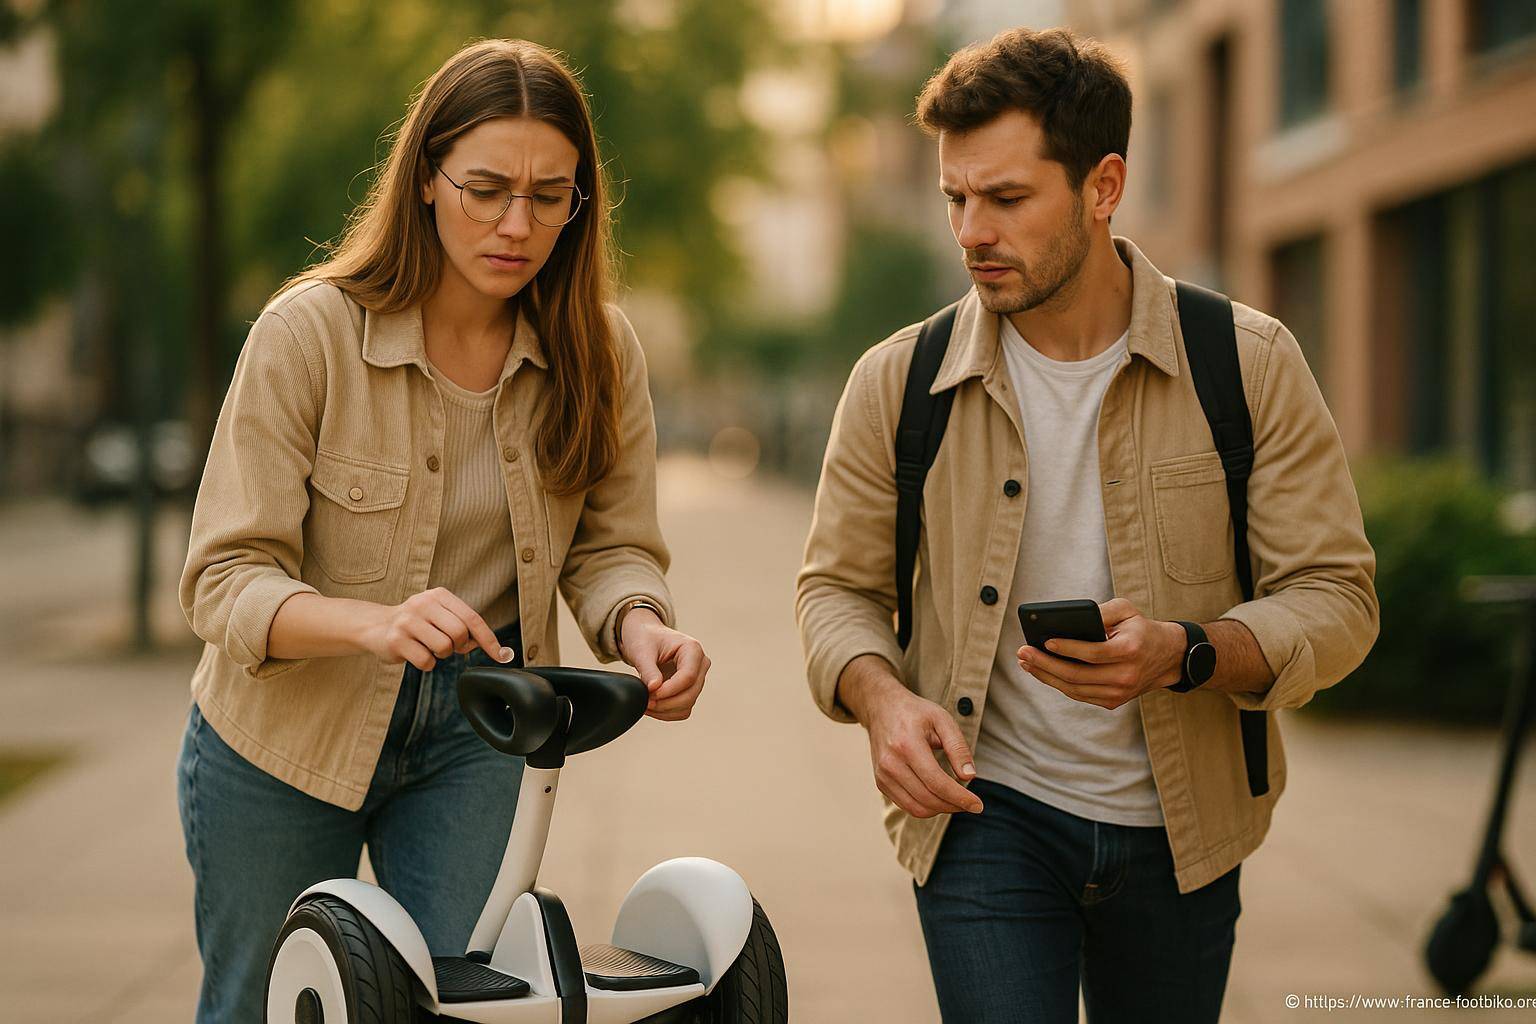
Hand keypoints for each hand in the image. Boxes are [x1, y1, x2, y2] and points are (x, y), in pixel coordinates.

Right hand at [363, 587, 513, 670]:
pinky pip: (426, 661)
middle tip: (445, 645)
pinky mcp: (396, 640)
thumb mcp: (439, 615)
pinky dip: (426, 664)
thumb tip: (486, 645)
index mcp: (438, 595)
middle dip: (458, 646)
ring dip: (441, 655)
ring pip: (444, 648)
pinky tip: (415, 653)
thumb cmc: (417, 623)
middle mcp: (423, 604)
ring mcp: (408, 621)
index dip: (489, 638)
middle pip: (460, 633)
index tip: (502, 655)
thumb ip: (462, 626)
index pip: (472, 618)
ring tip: (428, 647)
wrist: (376, 626)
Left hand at [618, 607, 709, 720]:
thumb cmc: (645, 638)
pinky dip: (667, 712)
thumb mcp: (642, 651)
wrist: (645, 636)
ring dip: (666, 710)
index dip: (669, 690)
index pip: (688, 676)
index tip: (650, 694)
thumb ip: (648, 670)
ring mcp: (697, 678)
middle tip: (645, 702)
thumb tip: (654, 689)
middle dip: (666, 703)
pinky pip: (682, 709)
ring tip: (646, 704)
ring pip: (687, 704)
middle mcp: (700, 664)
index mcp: (692, 649)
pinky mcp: (689, 689)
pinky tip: (652, 707)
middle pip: (690, 693)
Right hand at [840, 659, 982, 817]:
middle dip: (953, 806)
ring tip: (957, 801)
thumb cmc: (915, 713)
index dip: (960, 797)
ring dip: (941, 810)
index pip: (936, 782)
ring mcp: (883, 775)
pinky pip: (906, 805)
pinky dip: (926, 808)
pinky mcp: (881, 782)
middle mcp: (891, 763)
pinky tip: (939, 797)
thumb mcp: (942, 719)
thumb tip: (969, 776)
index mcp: (907, 744)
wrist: (881, 708)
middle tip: (971, 804)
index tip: (978, 805)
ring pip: (916, 808)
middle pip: (927, 799)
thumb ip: (958, 747)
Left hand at [1017, 597, 1184, 709]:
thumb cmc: (1140, 629)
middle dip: (1045, 664)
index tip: (1044, 642)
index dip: (1066, 649)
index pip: (1092, 654)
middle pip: (1077, 675)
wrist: (1167, 657)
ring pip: (1075, 689)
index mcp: (1129, 651)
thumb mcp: (1126, 610)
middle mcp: (1125, 676)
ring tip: (1026, 663)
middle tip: (1023, 653)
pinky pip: (1079, 694)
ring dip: (1046, 676)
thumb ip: (1100, 611)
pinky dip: (1058, 684)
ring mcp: (1119, 693)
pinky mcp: (1113, 701)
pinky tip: (1042, 672)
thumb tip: (1068, 619)